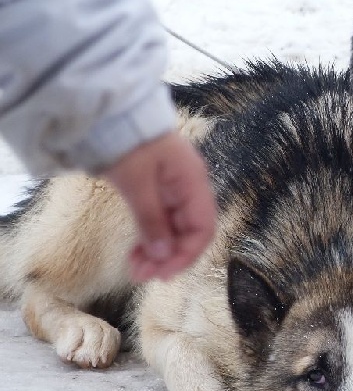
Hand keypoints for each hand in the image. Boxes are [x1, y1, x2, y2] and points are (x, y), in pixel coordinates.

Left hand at [102, 131, 216, 281]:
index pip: (203, 229)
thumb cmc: (128, 142)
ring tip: (134, 269)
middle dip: (168, 258)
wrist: (111, 115)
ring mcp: (174, 190)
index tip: (163, 274)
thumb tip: (162, 256)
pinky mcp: (158, 191)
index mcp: (193, 183)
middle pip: (189, 233)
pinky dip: (149, 239)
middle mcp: (189, 189)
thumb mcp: (137, 183)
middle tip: (141, 276)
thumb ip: (151, 221)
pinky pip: (160, 222)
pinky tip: (135, 253)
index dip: (187, 255)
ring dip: (158, 252)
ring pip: (173, 231)